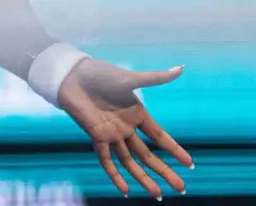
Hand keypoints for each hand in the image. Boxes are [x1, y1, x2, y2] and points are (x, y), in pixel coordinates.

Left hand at [58, 58, 193, 198]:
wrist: (71, 75)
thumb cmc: (99, 73)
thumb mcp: (130, 78)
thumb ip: (156, 78)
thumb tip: (181, 68)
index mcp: (137, 113)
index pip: (160, 137)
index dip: (174, 150)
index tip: (190, 164)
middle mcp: (126, 127)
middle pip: (148, 155)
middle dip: (165, 171)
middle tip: (181, 188)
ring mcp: (112, 133)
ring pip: (130, 161)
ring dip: (143, 178)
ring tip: (158, 195)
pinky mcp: (96, 136)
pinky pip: (106, 159)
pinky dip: (114, 175)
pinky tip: (125, 190)